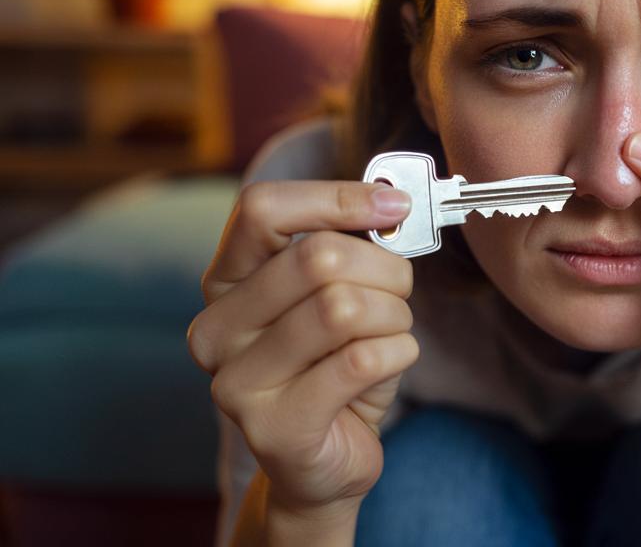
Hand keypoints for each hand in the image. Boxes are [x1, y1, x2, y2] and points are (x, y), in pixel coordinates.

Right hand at [187, 181, 419, 519]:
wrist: (326, 465)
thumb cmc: (338, 367)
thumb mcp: (339, 293)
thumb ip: (349, 245)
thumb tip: (391, 200)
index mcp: (226, 283)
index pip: (262, 209)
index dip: (336, 198)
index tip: (394, 207)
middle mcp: (217, 329)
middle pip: (317, 258)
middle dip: (384, 269)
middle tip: (399, 293)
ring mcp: (237, 382)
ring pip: (344, 307)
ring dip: (394, 316)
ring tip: (391, 335)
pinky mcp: (274, 428)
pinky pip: (362, 360)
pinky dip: (400, 352)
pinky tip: (392, 363)